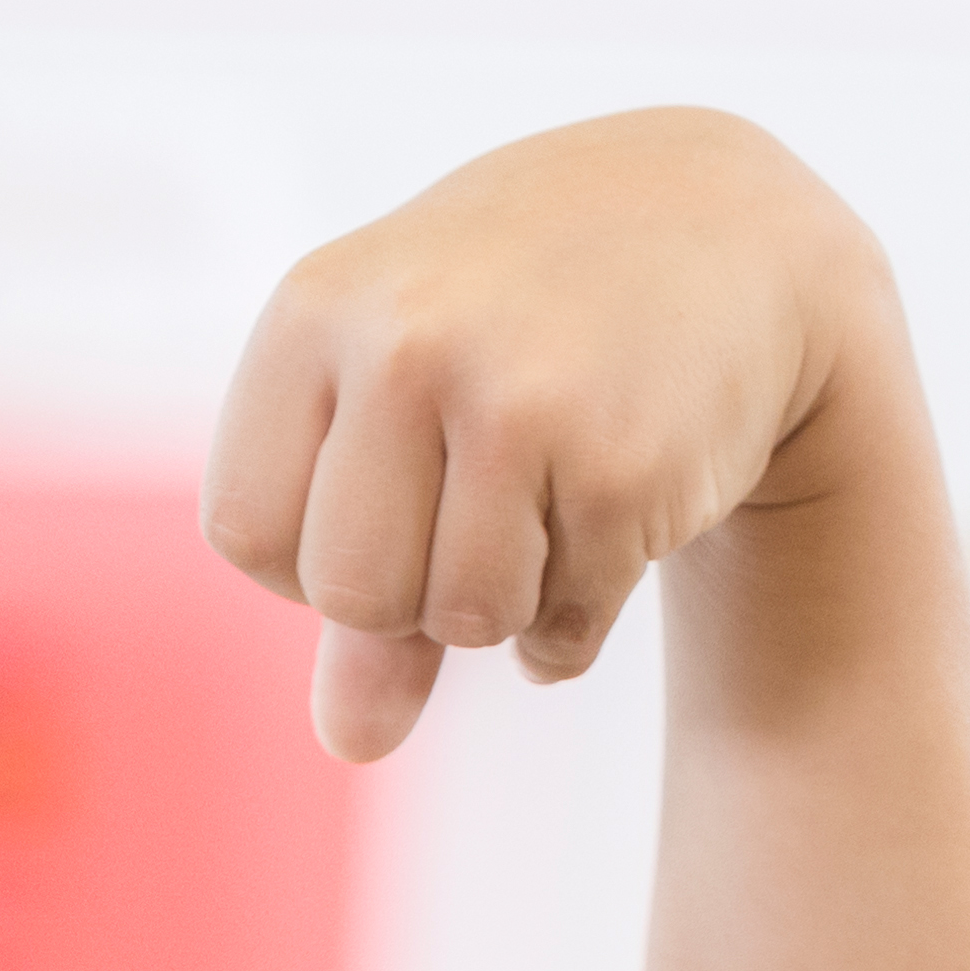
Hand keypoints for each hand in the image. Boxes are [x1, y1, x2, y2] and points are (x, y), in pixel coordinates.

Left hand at [203, 107, 900, 762]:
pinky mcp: (622, 467)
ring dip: (506, 603)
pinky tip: (612, 511)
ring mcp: (518, 401)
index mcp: (316, 310)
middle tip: (476, 499)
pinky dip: (580, 613)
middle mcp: (407, 343)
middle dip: (410, 591)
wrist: (722, 229)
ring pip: (461, 621)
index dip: (310, 554)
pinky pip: (559, 631)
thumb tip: (352, 741)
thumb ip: (356, 576)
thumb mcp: (404, 409)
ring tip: (547, 498)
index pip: (247, 530)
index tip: (380, 494)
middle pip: (351, 593)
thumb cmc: (523, 326)